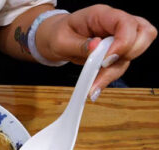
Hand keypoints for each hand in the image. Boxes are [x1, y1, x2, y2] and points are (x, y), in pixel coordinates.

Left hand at [37, 5, 156, 99]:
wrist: (54, 39)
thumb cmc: (57, 34)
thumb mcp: (60, 40)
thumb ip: (79, 44)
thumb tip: (96, 47)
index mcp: (102, 15)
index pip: (126, 22)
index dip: (123, 42)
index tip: (105, 60)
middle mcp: (115, 24)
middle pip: (144, 33)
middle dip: (129, 54)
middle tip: (104, 67)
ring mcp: (118, 38)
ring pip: (133, 54)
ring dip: (114, 72)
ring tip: (93, 86)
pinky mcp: (116, 52)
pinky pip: (121, 65)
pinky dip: (109, 77)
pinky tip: (95, 86)